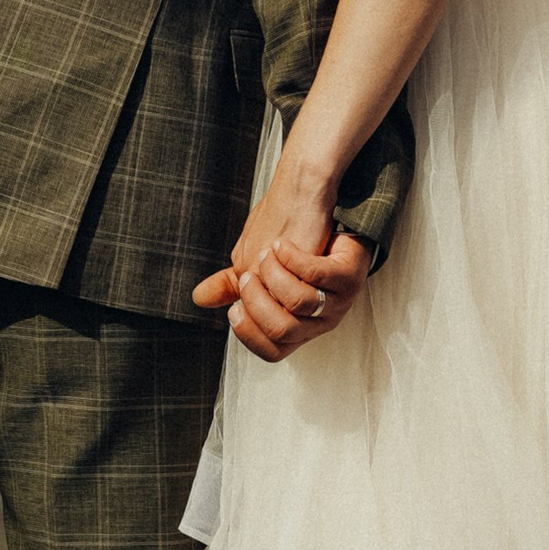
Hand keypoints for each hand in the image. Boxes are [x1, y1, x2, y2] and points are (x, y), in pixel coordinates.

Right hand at [193, 154, 371, 362]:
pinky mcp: (349, 273)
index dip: (249, 333)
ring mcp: (339, 298)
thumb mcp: (254, 264)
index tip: (234, 307)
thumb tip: (199, 299)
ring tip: (267, 254)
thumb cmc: (288, 237)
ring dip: (274, 276)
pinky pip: (316, 274)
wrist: (315, 198)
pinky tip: (282, 245)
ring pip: (299, 302)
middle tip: (249, 275)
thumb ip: (230, 285)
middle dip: (257, 301)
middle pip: (282, 329)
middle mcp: (322, 320)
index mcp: (300, 326)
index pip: (273, 351)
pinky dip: (293, 258)